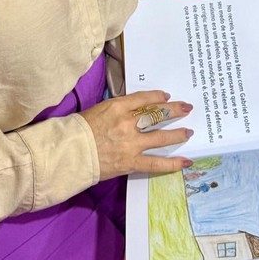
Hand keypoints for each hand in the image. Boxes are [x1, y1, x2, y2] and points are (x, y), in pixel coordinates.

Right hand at [80, 90, 194, 179]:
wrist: (70, 154)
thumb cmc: (80, 130)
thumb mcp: (100, 110)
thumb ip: (118, 109)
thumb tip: (136, 110)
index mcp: (117, 107)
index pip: (144, 98)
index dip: (157, 97)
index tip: (166, 97)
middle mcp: (127, 123)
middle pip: (157, 114)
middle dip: (174, 110)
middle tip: (187, 108)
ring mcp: (131, 143)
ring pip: (161, 136)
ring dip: (177, 134)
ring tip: (188, 131)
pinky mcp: (131, 162)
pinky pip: (156, 163)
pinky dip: (172, 163)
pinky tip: (185, 161)